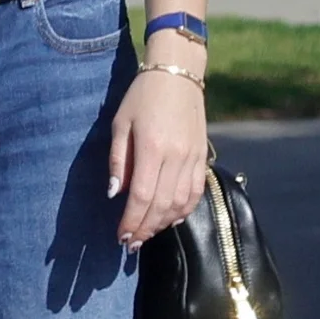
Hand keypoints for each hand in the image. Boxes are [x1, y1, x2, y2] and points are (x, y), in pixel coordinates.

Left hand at [107, 59, 208, 246]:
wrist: (178, 75)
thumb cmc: (142, 97)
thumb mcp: (120, 124)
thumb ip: (119, 161)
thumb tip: (115, 194)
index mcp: (152, 147)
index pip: (143, 196)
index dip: (132, 221)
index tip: (122, 237)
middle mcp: (176, 155)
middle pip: (162, 205)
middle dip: (146, 228)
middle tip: (131, 243)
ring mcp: (194, 157)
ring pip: (181, 202)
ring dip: (163, 223)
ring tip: (147, 233)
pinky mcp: (203, 156)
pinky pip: (196, 191)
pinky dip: (185, 210)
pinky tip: (171, 219)